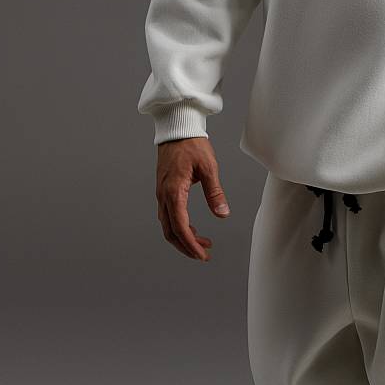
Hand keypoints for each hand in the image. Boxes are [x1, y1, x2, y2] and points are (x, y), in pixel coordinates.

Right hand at [155, 136, 230, 261]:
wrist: (176, 129)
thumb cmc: (192, 145)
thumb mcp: (209, 168)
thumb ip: (215, 193)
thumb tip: (222, 214)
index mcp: (174, 192)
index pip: (180, 226)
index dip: (191, 244)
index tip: (203, 254)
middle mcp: (164, 196)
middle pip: (171, 231)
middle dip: (187, 246)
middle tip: (204, 255)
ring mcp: (162, 194)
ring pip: (168, 225)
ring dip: (183, 238)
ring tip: (203, 243)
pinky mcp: (164, 190)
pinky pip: (168, 215)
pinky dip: (180, 226)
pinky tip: (193, 227)